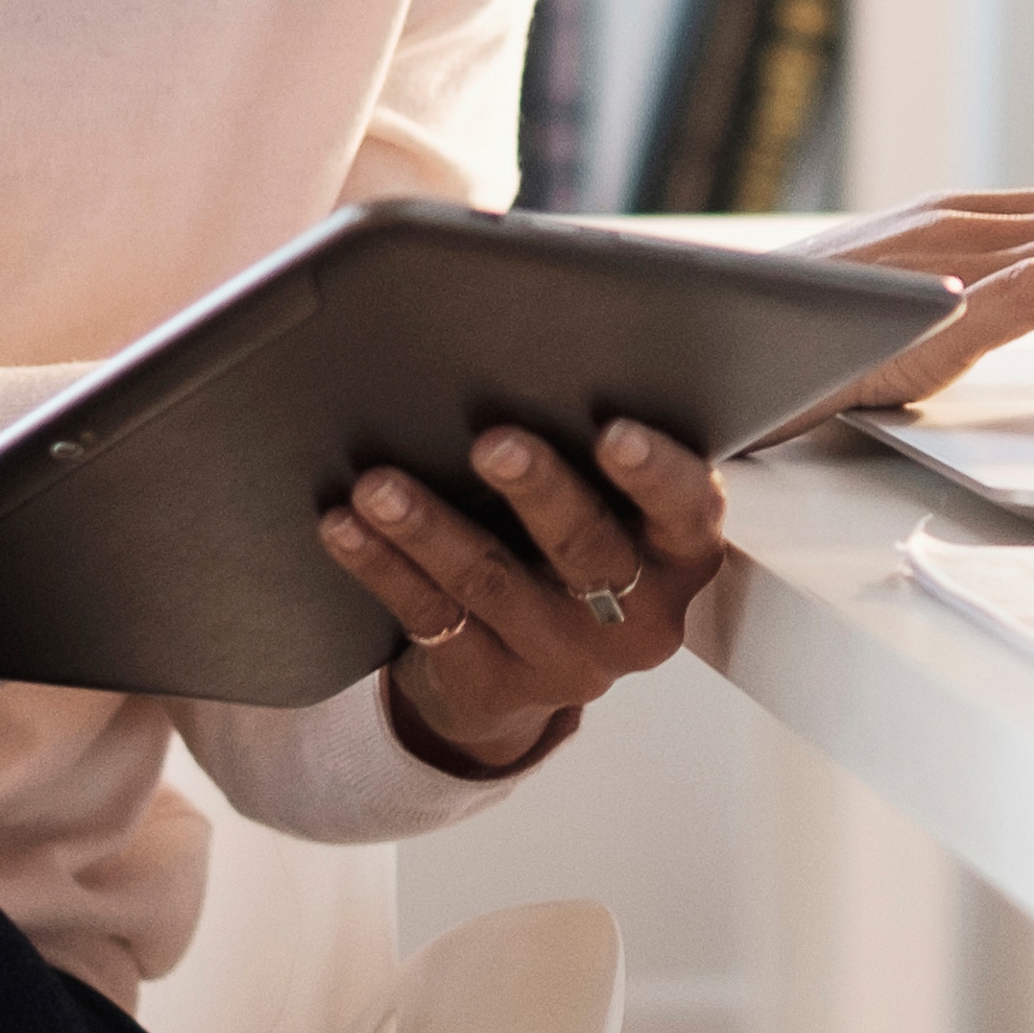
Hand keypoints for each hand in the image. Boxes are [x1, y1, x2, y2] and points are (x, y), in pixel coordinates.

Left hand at [318, 417, 726, 773]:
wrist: (534, 665)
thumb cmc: (579, 546)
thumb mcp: (621, 512)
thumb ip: (602, 454)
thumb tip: (542, 350)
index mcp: (681, 555)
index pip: (687, 510)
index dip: (655, 473)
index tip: (614, 434)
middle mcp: (636, 616)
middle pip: (584, 547)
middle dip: (537, 490)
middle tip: (492, 444)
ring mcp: (564, 659)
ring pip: (491, 582)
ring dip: (429, 527)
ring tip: (380, 485)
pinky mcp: (494, 682)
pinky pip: (430, 617)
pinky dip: (383, 566)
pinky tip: (347, 527)